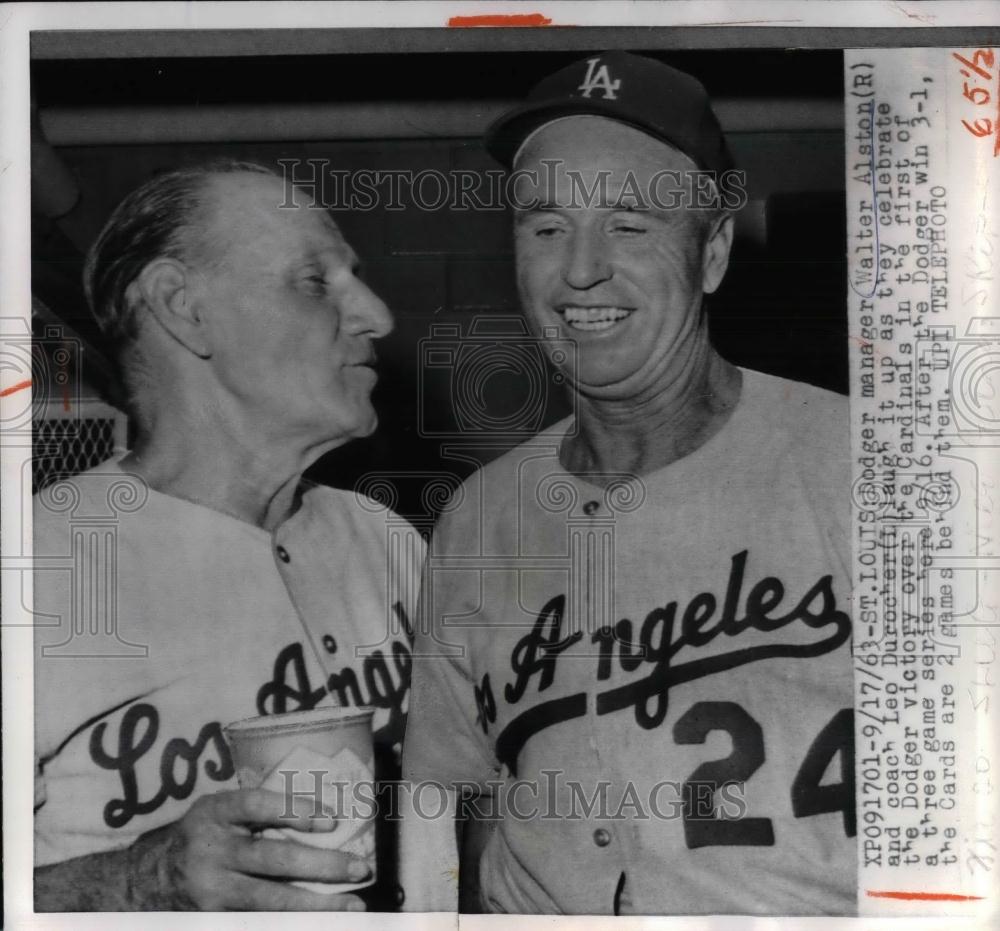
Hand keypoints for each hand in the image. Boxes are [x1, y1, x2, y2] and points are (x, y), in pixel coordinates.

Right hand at [127, 788, 369, 910]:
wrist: (150, 879)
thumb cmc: (203, 834)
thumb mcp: (219, 810)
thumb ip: (257, 810)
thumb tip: (324, 816)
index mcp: (214, 812)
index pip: (257, 805)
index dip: (294, 810)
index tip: (332, 821)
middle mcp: (211, 851)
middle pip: (273, 858)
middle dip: (322, 865)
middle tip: (360, 867)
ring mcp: (211, 890)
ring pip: (271, 900)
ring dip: (317, 904)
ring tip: (352, 905)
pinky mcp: (213, 918)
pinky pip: (257, 922)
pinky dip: (291, 923)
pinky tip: (320, 921)